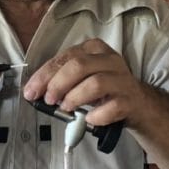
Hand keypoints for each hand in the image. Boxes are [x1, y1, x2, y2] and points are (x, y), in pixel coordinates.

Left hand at [22, 39, 142, 126]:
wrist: (138, 104)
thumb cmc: (104, 89)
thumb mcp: (83, 77)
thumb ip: (61, 79)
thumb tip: (35, 91)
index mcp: (94, 49)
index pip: (64, 58)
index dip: (44, 75)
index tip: (31, 91)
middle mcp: (110, 60)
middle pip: (78, 66)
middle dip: (57, 84)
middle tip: (48, 100)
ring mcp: (122, 80)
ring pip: (94, 84)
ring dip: (74, 98)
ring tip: (66, 109)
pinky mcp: (130, 100)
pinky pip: (111, 107)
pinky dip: (96, 115)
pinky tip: (89, 119)